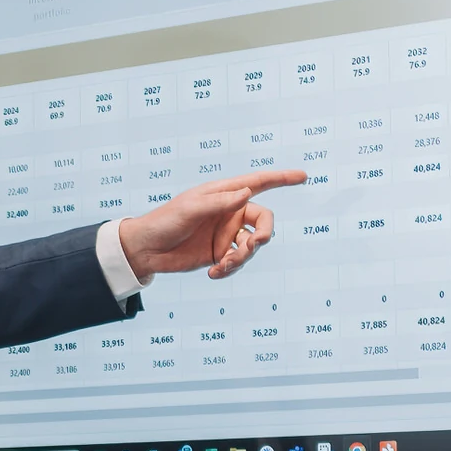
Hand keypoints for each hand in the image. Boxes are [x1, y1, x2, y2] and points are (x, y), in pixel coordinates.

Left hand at [116, 170, 306, 279]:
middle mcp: (228, 213)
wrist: (146, 250)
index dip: (281, 179)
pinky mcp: (220, 254)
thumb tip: (247, 192)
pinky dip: (230, 270)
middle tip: (253, 245)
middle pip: (263, 220)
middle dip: (264, 234)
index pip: (258, 183)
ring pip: (252, 246)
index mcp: (223, 194)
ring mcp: (225, 234)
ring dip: (242, 257)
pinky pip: (237, 263)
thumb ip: (219, 202)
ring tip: (223, 266)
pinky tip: (213, 274)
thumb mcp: (190, 209)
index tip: (303, 176)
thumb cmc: (165, 221)